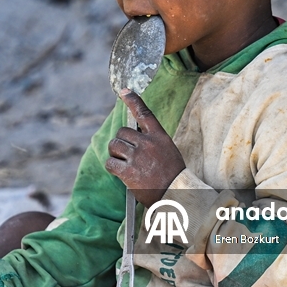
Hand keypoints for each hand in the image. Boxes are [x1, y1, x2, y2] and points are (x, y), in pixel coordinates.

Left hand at [105, 89, 185, 205]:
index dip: (133, 100)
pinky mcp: (128, 171)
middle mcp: (147, 143)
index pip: (144, 113)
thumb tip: (134, 139)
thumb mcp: (168, 151)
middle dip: (120, 141)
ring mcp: (137, 156)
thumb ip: (152, 142)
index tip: (124, 91)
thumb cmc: (173, 176)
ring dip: (115, 153)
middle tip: (125, 153)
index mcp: (159, 136)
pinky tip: (119, 172)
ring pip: (114, 145)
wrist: (176, 194)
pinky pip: (110, 162)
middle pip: (122, 132)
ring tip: (122, 162)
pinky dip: (112, 166)